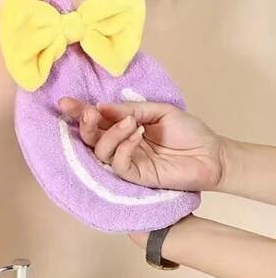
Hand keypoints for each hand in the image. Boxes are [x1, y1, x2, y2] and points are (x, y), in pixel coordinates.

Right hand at [58, 98, 224, 192]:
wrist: (211, 153)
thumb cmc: (188, 132)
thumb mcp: (159, 111)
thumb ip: (130, 109)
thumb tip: (101, 107)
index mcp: (122, 128)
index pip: (96, 121)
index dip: (79, 112)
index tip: (65, 102)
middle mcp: (120, 145)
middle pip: (90, 138)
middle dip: (85, 124)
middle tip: (89, 113)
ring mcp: (127, 161)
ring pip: (100, 151)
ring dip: (111, 133)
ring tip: (130, 122)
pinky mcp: (136, 176)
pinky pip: (118, 164)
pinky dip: (123, 147)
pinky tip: (137, 134)